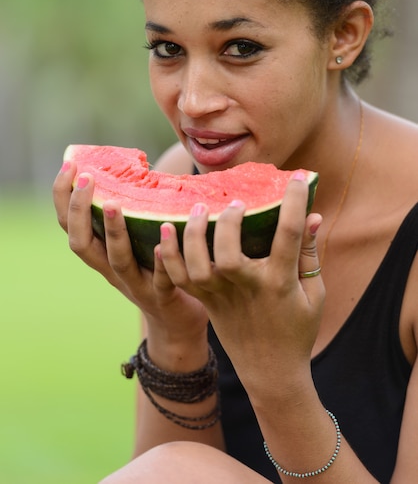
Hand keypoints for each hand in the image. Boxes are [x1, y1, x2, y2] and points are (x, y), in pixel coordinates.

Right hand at [52, 162, 208, 345]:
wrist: (175, 325)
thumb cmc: (156, 274)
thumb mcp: (135, 246)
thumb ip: (133, 217)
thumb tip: (138, 169)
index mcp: (101, 256)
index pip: (70, 226)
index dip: (63, 198)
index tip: (69, 166)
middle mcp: (111, 271)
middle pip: (81, 243)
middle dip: (80, 210)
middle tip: (86, 178)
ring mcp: (136, 285)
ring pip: (117, 260)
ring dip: (113, 232)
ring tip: (113, 205)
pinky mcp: (163, 296)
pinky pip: (160, 279)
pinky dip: (160, 260)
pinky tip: (162, 240)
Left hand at [158, 173, 324, 395]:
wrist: (270, 372)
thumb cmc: (296, 329)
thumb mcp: (313, 294)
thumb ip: (309, 254)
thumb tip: (313, 215)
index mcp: (280, 283)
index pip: (288, 236)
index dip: (294, 202)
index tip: (298, 177)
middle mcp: (247, 288)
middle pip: (229, 253)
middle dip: (228, 222)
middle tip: (234, 202)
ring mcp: (221, 297)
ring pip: (197, 266)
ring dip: (193, 234)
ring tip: (196, 208)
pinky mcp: (205, 302)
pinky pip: (179, 279)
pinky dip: (168, 256)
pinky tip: (165, 232)